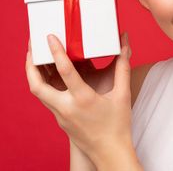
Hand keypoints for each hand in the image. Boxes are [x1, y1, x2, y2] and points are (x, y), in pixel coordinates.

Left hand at [25, 33, 137, 167]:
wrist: (109, 152)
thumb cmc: (118, 124)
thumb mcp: (123, 93)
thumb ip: (123, 66)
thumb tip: (124, 43)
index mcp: (83, 99)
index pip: (65, 71)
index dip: (56, 52)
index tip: (50, 38)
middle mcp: (66, 107)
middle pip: (37, 85)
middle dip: (30, 65)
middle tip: (30, 48)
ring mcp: (60, 115)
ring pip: (39, 93)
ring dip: (34, 75)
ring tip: (36, 58)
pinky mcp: (60, 120)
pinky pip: (47, 99)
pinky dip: (45, 85)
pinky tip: (52, 76)